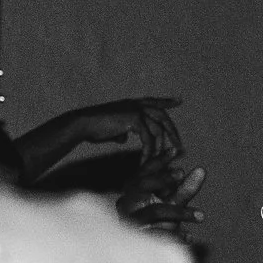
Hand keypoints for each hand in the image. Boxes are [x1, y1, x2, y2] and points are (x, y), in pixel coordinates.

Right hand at [66, 96, 182, 161]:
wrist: (83, 124)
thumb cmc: (94, 128)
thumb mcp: (113, 128)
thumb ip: (122, 130)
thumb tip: (126, 137)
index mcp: (133, 104)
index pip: (154, 101)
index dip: (167, 101)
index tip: (179, 100)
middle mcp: (137, 104)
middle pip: (163, 116)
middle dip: (172, 131)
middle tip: (179, 145)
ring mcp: (137, 110)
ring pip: (157, 130)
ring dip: (160, 147)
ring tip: (162, 159)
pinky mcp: (134, 119)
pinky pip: (148, 139)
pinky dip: (148, 152)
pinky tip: (146, 161)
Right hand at [118, 157, 205, 240]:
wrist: (145, 255)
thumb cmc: (159, 224)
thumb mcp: (173, 204)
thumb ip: (185, 189)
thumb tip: (201, 170)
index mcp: (133, 192)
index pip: (143, 171)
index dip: (158, 160)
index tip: (175, 150)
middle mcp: (127, 204)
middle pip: (142, 185)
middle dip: (163, 178)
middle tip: (182, 173)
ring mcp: (130, 221)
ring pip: (155, 211)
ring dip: (180, 212)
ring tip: (201, 216)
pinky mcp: (135, 238)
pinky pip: (157, 234)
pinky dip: (175, 235)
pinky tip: (189, 238)